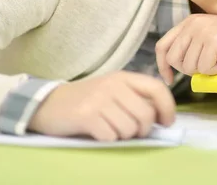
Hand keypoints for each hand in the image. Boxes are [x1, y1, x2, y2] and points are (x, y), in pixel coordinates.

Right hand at [28, 71, 175, 141]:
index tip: (167, 122)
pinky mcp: (86, 116)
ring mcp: (99, 100)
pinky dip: (108, 139)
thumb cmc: (86, 99)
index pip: (157, 88)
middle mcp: (113, 85)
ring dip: (124, 136)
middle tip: (133, 132)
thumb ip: (135, 98)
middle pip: (146, 114)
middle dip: (143, 130)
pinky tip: (98, 132)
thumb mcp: (113, 90)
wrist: (48, 103)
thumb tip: (161, 116)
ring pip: (130, 129)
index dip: (168, 108)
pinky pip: (111, 136)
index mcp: (123, 77)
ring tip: (112, 129)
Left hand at [155, 14, 216, 83]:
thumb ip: (193, 46)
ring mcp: (202, 31)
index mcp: (189, 22)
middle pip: (175, 60)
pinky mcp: (213, 41)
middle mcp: (193, 24)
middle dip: (190, 70)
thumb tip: (176, 69)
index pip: (164, 46)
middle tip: (211, 65)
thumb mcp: (212, 39)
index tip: (170, 80)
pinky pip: (205, 69)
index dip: (163, 66)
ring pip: (190, 67)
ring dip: (207, 70)